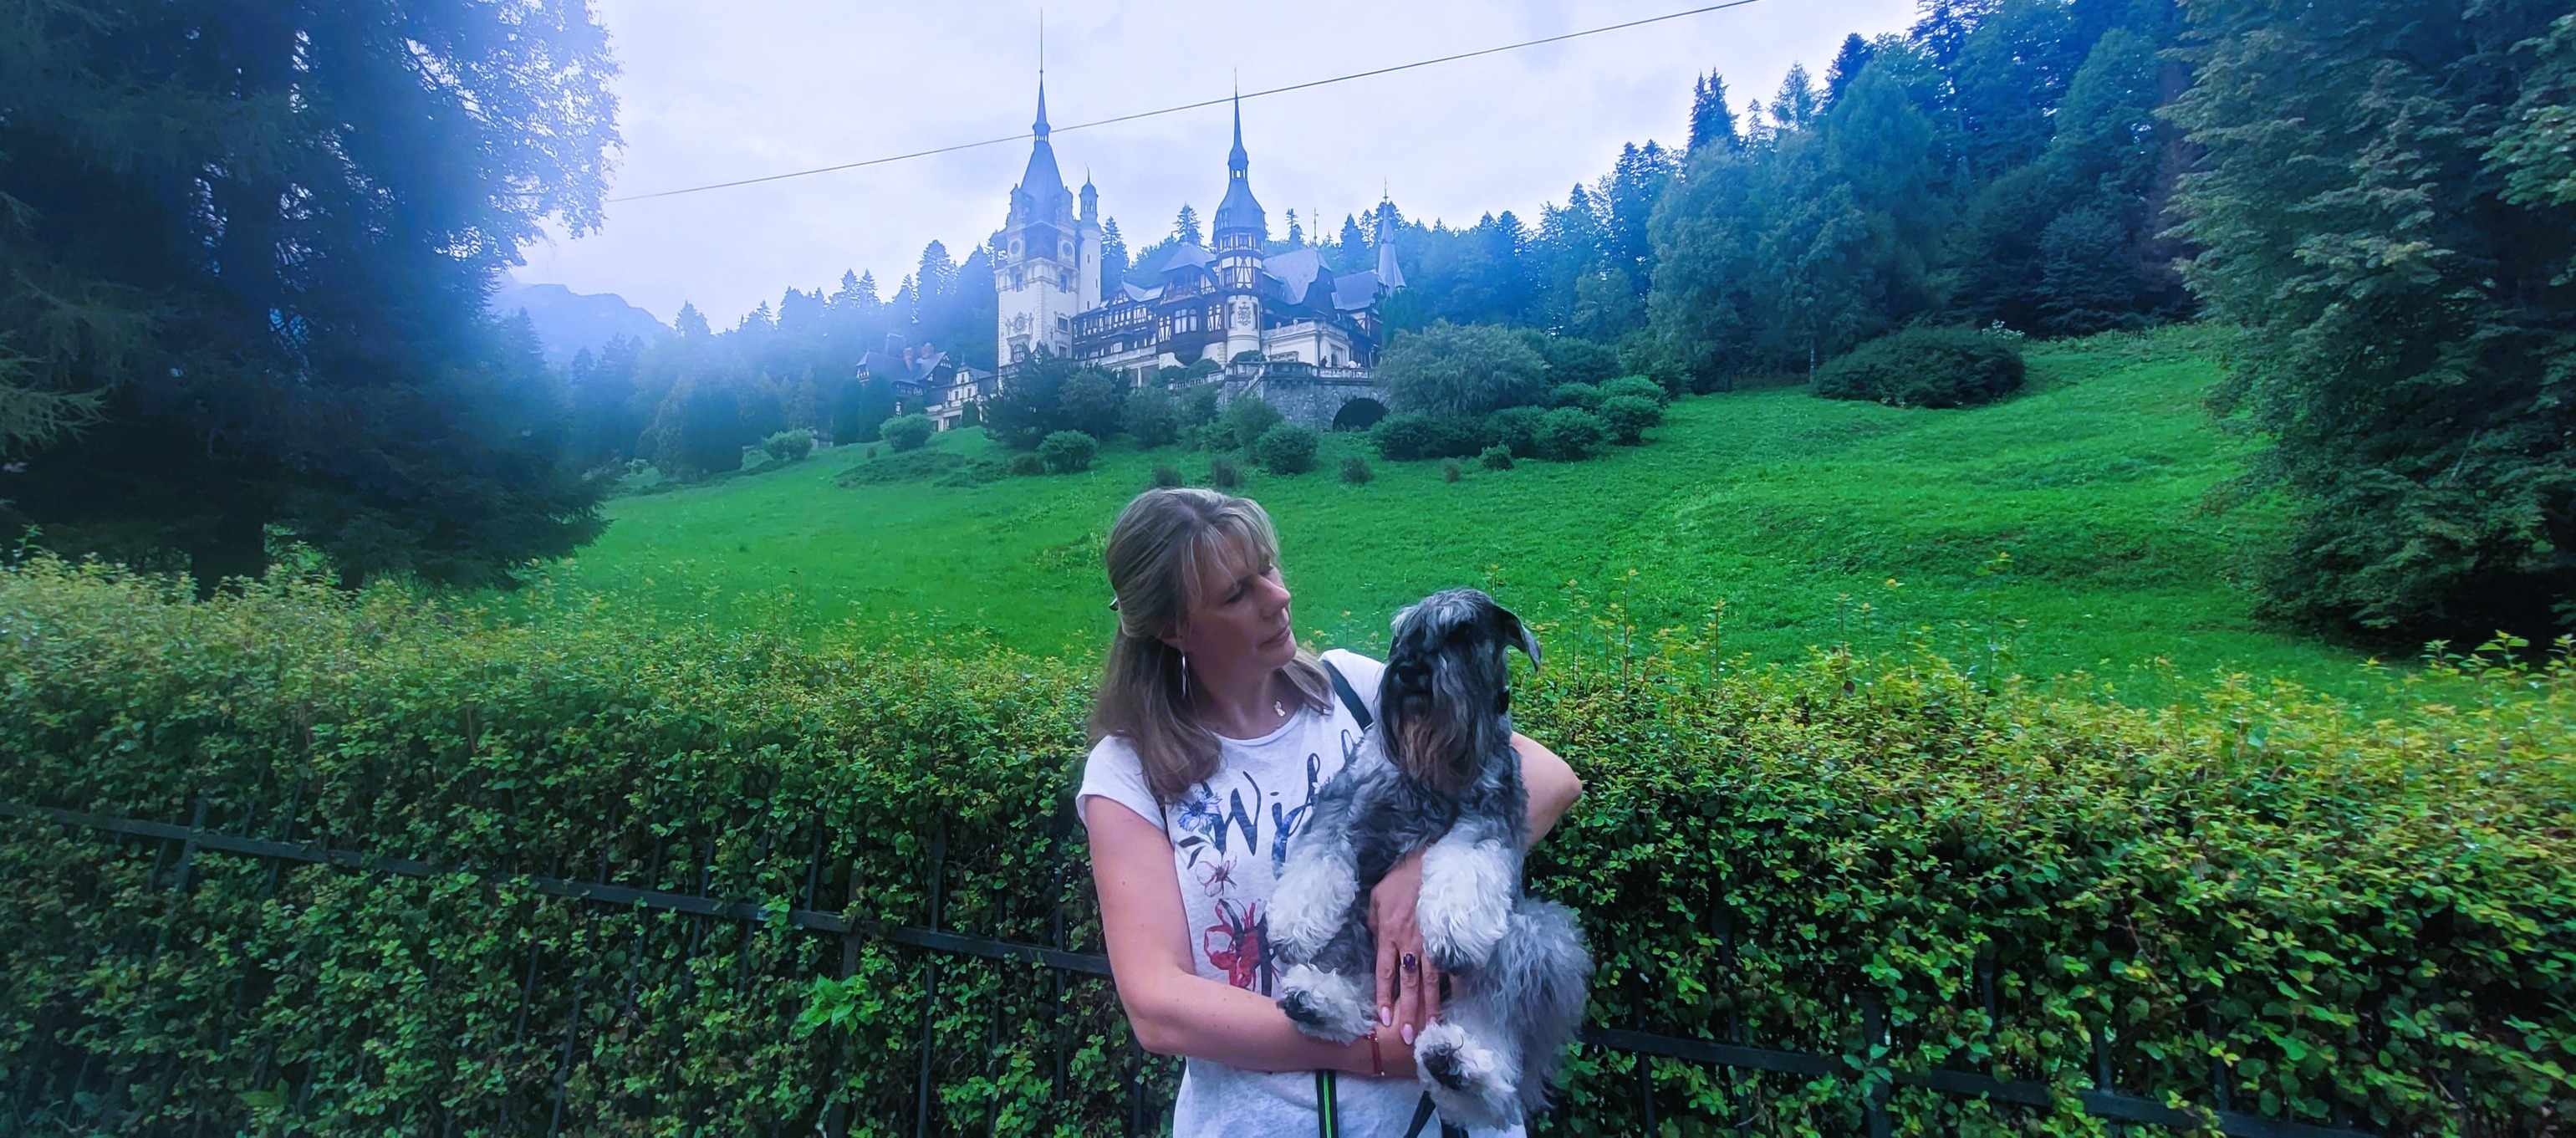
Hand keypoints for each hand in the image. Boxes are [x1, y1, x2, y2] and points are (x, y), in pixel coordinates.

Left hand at [1368, 847, 1441, 1046]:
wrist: (1432, 861)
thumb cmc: (1402, 878)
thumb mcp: (1376, 896)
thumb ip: (1373, 922)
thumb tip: (1375, 939)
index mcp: (1388, 933)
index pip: (1384, 973)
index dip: (1384, 997)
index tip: (1384, 1019)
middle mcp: (1410, 943)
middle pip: (1408, 984)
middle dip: (1408, 1012)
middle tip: (1408, 1037)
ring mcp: (1432, 941)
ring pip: (1431, 981)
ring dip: (1432, 1006)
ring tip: (1433, 1029)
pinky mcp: (1449, 936)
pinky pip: (1453, 964)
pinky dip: (1456, 984)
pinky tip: (1459, 1001)